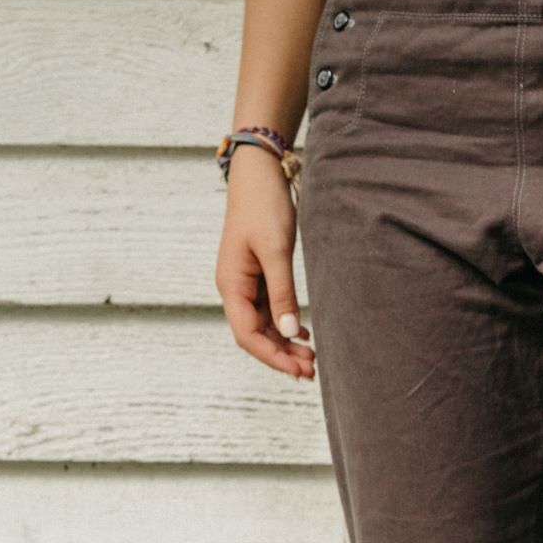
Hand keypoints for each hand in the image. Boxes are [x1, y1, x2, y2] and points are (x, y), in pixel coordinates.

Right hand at [214, 154, 314, 379]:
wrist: (259, 172)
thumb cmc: (264, 206)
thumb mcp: (276, 251)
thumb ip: (283, 293)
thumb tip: (288, 331)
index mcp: (231, 285)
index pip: (247, 335)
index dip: (272, 356)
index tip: (298, 370)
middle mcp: (235, 287)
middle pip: (255, 334)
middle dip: (281, 354)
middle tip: (311, 370)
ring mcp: (246, 281)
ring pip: (264, 323)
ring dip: (285, 341)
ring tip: (311, 357)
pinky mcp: (259, 273)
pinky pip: (270, 308)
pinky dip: (286, 323)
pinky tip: (304, 333)